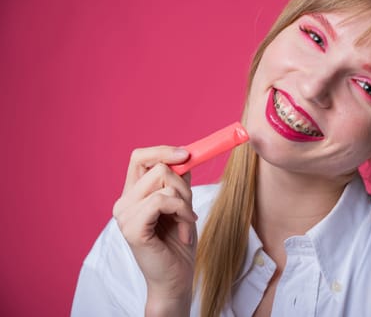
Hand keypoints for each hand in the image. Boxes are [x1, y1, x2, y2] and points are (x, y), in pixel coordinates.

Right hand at [113, 146, 196, 314]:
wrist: (176, 278)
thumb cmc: (178, 243)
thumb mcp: (182, 204)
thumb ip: (178, 180)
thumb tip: (185, 155)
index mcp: (132, 195)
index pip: (139, 157)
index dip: (163, 151)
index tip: (187, 154)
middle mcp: (123, 203)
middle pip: (157, 167)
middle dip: (183, 185)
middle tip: (188, 209)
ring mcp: (125, 216)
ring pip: (163, 182)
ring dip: (185, 202)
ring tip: (186, 223)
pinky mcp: (133, 228)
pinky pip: (163, 200)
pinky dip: (182, 211)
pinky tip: (185, 230)